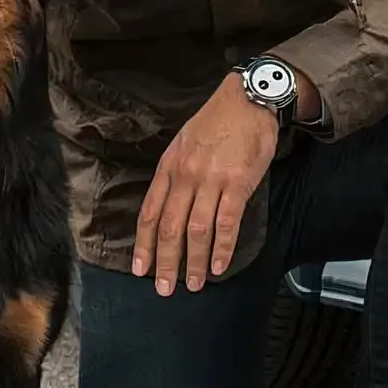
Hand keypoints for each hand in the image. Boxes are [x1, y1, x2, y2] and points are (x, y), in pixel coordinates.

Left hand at [132, 75, 278, 295]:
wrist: (248, 99)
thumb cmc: (216, 122)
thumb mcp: (183, 144)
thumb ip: (175, 175)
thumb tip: (169, 208)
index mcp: (169, 167)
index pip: (150, 213)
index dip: (144, 244)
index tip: (140, 269)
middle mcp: (185, 176)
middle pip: (169, 227)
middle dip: (165, 262)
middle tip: (164, 289)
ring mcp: (211, 180)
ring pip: (196, 230)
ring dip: (195, 262)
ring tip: (195, 284)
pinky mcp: (238, 183)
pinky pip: (227, 222)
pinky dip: (222, 248)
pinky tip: (220, 266)